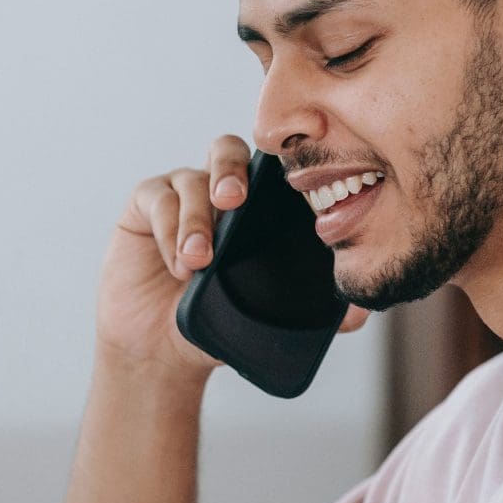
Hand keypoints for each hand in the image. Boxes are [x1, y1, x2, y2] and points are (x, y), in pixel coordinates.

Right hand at [95, 135, 370, 382]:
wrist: (163, 352)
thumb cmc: (218, 323)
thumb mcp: (267, 318)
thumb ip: (315, 313)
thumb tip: (358, 313)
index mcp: (255, 207)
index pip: (269, 167)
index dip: (277, 166)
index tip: (287, 189)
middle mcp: (217, 189)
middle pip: (226, 151)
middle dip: (230, 171)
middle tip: (233, 202)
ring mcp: (179, 194)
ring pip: (191, 180)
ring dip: (196, 218)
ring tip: (199, 261)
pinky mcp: (144, 207)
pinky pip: (157, 199)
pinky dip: (168, 230)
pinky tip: (177, 265)